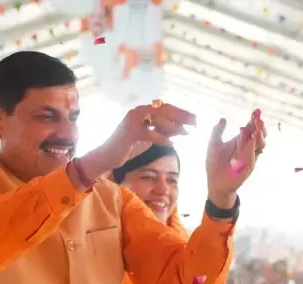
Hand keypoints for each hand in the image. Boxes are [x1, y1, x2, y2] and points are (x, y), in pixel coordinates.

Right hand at [80, 102, 195, 181]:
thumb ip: (163, 131)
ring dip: (174, 126)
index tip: (195, 118)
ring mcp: (132, 121)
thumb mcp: (149, 137)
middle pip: (163, 110)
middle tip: (195, 122)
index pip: (165, 107)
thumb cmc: (128, 147)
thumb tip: (181, 129)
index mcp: (142, 112)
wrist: (107, 156)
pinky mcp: (129, 133)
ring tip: (186, 133)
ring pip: (157, 119)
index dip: (181, 112)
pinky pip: (150, 134)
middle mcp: (137, 112)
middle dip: (181, 116)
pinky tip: (173, 145)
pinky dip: (162, 139)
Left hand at [206, 109, 264, 208]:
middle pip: (259, 135)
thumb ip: (217, 131)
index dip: (254, 120)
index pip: (251, 129)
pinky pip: (254, 154)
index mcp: (240, 141)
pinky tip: (253, 138)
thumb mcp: (214, 144)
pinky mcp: (250, 165)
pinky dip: (254, 146)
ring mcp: (250, 157)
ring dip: (260, 134)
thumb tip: (223, 119)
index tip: (256, 111)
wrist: (215, 181)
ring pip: (260, 144)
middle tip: (258, 118)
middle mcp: (247, 148)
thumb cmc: (214, 164)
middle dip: (260, 126)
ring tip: (258, 126)